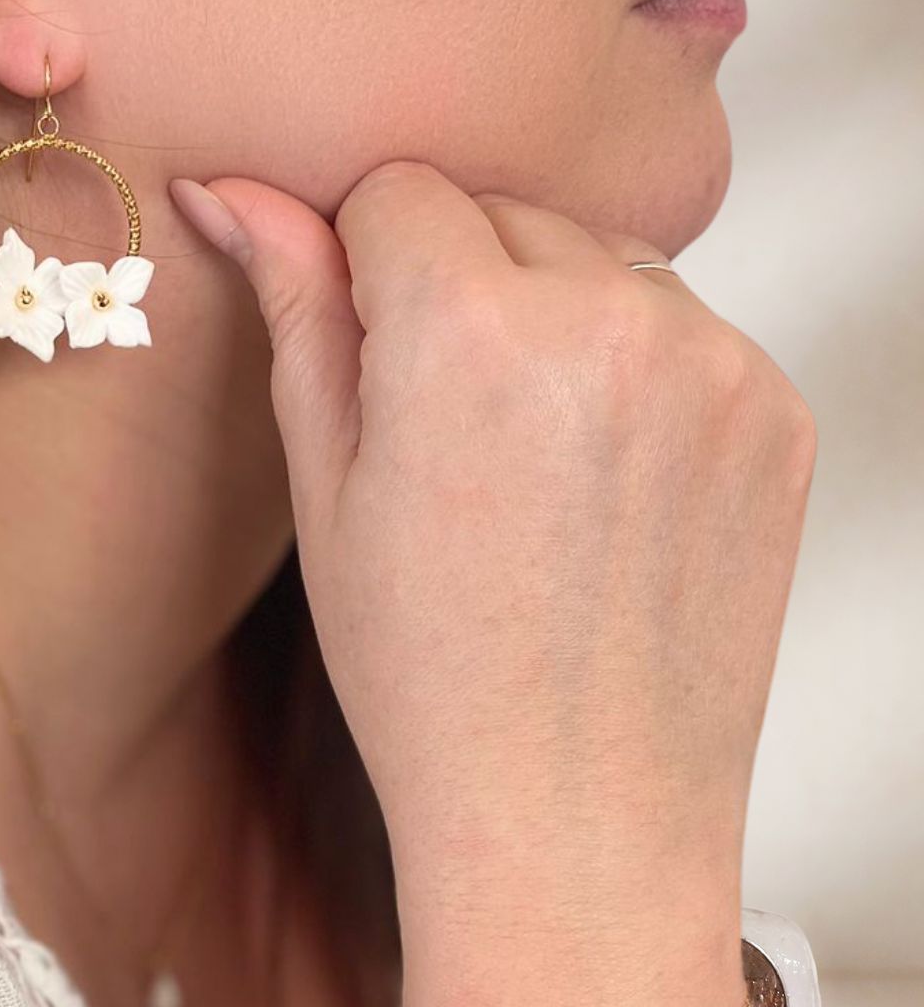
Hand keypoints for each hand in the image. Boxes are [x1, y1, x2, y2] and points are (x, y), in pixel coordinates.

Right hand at [170, 163, 816, 885]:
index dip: (366, 266)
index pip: (401, 189)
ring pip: (601, 262)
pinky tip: (604, 488)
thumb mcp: (327, 486)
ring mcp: (712, 363)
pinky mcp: (775, 411)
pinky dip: (638, 375)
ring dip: (557, 319)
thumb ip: (295, 310)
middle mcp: (607, 318)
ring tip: (531, 463)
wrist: (577, 817)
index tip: (374, 357)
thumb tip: (232, 191)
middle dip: (462, 285)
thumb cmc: (428, 676)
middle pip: (505, 211)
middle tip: (446, 428)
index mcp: (468, 328)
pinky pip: (683, 330)